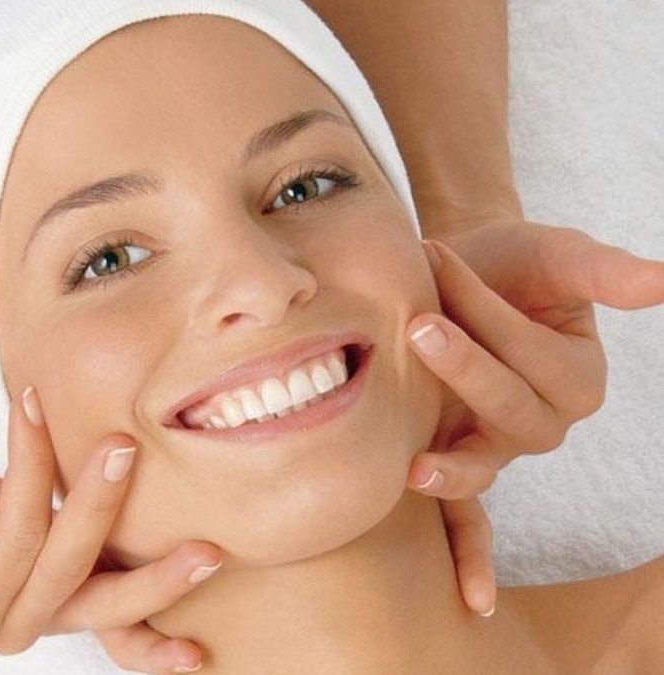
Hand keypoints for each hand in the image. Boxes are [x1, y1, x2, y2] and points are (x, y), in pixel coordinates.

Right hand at [0, 388, 218, 674]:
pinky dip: (151, 633)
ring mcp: (46, 611)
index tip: (31, 399)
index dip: (24, 471)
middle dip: (97, 512)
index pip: (11, 539)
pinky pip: (116, 619)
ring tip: (208, 555)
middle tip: (127, 452)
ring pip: (105, 606)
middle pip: (66, 575)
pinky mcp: (72, 592)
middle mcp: (8, 621)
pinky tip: (195, 644)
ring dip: (156, 585)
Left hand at [402, 224, 663, 614]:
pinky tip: (468, 590)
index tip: (437, 257)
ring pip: (487, 464)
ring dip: (456, 469)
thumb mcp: (554, 256)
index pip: (538, 358)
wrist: (453, 275)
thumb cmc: (509, 265)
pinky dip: (467, 550)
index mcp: (578, 379)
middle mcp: (546, 424)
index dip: (489, 312)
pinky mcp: (458, 458)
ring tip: (418, 468)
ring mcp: (500, 448)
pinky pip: (467, 515)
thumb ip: (601, 272)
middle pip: (510, 409)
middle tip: (419, 325)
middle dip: (465, 367)